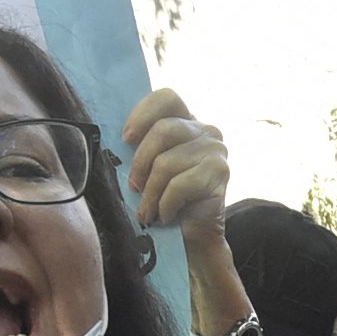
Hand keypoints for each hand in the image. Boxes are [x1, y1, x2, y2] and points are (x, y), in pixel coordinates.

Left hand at [123, 89, 229, 245]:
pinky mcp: (221, 174)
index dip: (143, 113)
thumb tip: (115, 135)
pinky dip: (166, 204)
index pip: (167, 98)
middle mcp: (207, 132)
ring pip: (167, 162)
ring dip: (151, 192)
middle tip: (133, 186)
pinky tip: (165, 216)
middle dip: (141, 162)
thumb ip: (141, 144)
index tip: (126, 138)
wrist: (193, 237)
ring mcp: (217, 152)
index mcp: (188, 123)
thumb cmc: (165, 199)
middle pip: (163, 130)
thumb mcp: (150, 166)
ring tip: (147, 211)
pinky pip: (180, 184)